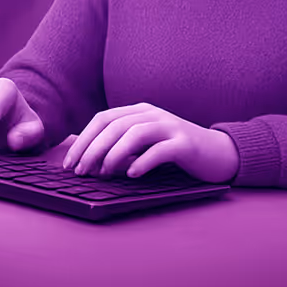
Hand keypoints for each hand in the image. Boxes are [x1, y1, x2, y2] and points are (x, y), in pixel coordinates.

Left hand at [60, 103, 239, 183]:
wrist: (217, 153)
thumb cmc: (175, 151)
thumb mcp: (145, 144)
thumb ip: (122, 147)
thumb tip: (89, 162)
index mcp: (139, 111)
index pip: (103, 119)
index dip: (83, 139)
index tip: (69, 162)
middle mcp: (152, 114)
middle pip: (114, 125)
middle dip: (92, 148)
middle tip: (80, 171)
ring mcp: (170, 126)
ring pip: (134, 133)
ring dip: (114, 154)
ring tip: (103, 173)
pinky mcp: (185, 143)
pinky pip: (160, 150)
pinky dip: (143, 162)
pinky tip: (132, 175)